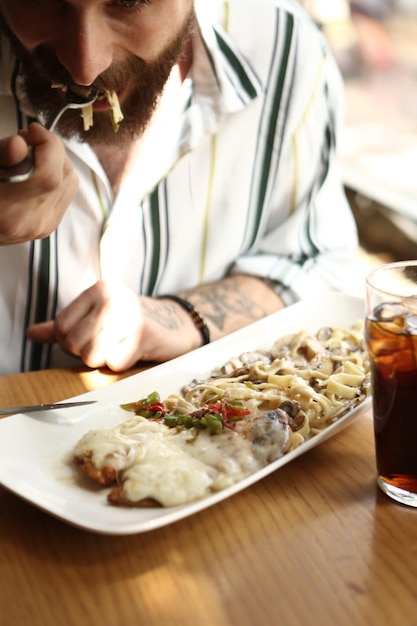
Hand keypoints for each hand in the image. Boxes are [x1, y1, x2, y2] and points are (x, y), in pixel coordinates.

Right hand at [0, 123, 77, 243]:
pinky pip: (67, 193)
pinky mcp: (48, 225)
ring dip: (55, 161)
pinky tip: (36, 171)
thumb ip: (0, 155)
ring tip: (30, 155)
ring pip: (70, 182)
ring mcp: (42, 226)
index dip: (48, 146)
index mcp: (8, 211)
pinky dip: (57, 176)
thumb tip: (19, 144)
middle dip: (50, 149)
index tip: (33, 131)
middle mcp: (31, 222)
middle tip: (26, 140)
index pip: (49, 177)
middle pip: (63, 176)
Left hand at [26, 281, 201, 370]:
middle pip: (73, 343)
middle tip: (107, 346)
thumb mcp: (95, 318)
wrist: (175, 326)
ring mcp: (129, 315)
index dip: (69, 342)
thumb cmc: (130, 324)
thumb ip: (62, 326)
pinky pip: (114, 364)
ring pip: (91, 356)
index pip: (60, 327)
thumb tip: (31, 333)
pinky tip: (132, 354)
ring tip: (118, 349)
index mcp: (99, 289)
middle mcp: (113, 298)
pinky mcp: (144, 335)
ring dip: (103, 361)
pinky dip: (121, 366)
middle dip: (86, 354)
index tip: (89, 339)